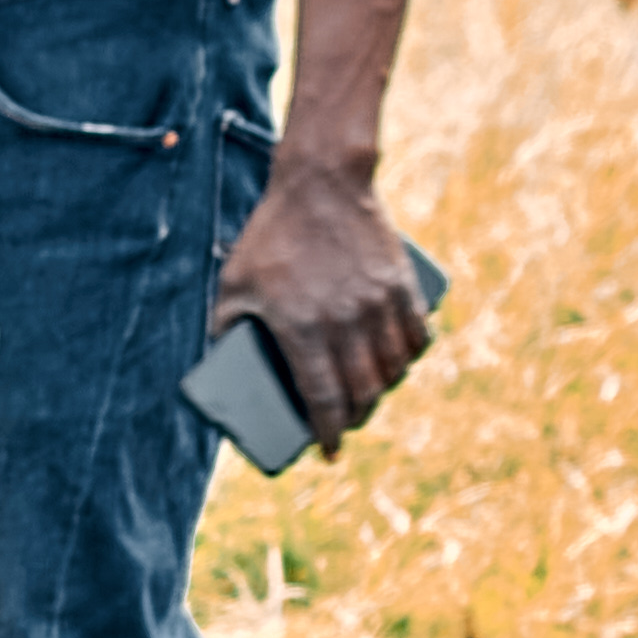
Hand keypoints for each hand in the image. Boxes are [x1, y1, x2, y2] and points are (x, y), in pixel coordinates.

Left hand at [210, 154, 428, 459]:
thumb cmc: (270, 236)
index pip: (324, 399)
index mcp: (303, 329)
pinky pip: (416, 338)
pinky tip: (397, 366)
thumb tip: (222, 361)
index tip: (327, 452)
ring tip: (367, 396)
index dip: (327, 433)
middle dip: (354, 419)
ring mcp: (379, 304)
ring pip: (392, 370)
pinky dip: (409, 359)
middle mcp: (346, 322)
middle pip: (363, 392)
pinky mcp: (402, 287)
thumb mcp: (234, 283)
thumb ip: (224, 325)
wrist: (321, 185)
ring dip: (382, 392)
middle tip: (342, 424)